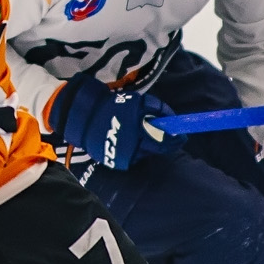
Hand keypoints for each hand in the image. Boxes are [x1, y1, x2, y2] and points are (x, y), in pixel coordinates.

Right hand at [56, 71, 175, 170]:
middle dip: (166, 142)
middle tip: (171, 138)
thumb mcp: (133, 102)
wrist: (82, 118)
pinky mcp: (117, 161)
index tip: (181, 135)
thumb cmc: (110, 106)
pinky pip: (134, 157)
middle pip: (157, 148)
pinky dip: (139, 150)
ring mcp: (124, 154)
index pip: (162, 138)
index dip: (174, 137)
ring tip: (148, 136)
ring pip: (146, 153)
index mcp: (137, 128)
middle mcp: (132, 144)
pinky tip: (135, 143)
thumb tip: (170, 118)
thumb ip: (153, 109)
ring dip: (151, 145)